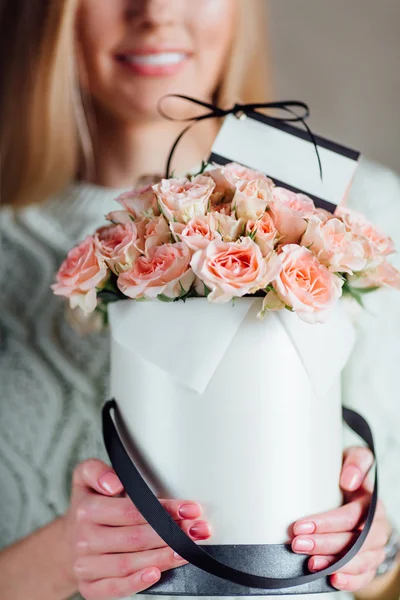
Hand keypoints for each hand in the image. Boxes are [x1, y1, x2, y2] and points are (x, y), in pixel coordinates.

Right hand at [63, 459, 210, 599]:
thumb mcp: (85, 478)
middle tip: (195, 531)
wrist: (65, 542)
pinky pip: (114, 589)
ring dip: (163, 558)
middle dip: (170, 535)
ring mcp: (86, 566)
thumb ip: (96, 470)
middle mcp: (84, 540)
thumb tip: (114, 483)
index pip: (132, 511)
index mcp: (86, 511)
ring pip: (128, 564)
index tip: (188, 509)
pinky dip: (137, 583)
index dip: (163, 511)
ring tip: (186, 551)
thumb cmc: (87, 506)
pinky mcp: (89, 588)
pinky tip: (156, 573)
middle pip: (134, 539)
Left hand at [291, 447, 390, 592]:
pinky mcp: (370, 561)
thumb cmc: (349, 474)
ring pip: (360, 561)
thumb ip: (355, 461)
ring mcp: (375, 546)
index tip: (301, 525)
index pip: (353, 516)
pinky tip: (332, 579)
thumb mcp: (354, 458)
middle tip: (297, 543)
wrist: (356, 491)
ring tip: (309, 563)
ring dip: (333, 564)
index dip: (328, 523)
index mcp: (372, 501)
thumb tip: (348, 481)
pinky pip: (365, 576)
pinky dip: (350, 580)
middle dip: (325, 544)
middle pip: (356, 542)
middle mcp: (378, 525)